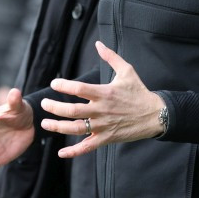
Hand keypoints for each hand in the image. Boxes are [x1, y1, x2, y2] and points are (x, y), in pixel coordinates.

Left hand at [39, 41, 164, 158]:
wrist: (154, 115)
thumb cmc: (139, 92)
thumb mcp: (127, 71)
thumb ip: (111, 57)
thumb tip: (98, 44)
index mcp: (105, 93)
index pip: (79, 88)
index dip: (64, 86)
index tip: (54, 83)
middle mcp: (102, 110)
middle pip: (73, 110)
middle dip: (55, 107)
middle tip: (43, 103)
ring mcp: (103, 126)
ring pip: (76, 129)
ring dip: (58, 127)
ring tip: (45, 123)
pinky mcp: (106, 138)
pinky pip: (87, 147)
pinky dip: (74, 152)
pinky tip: (61, 153)